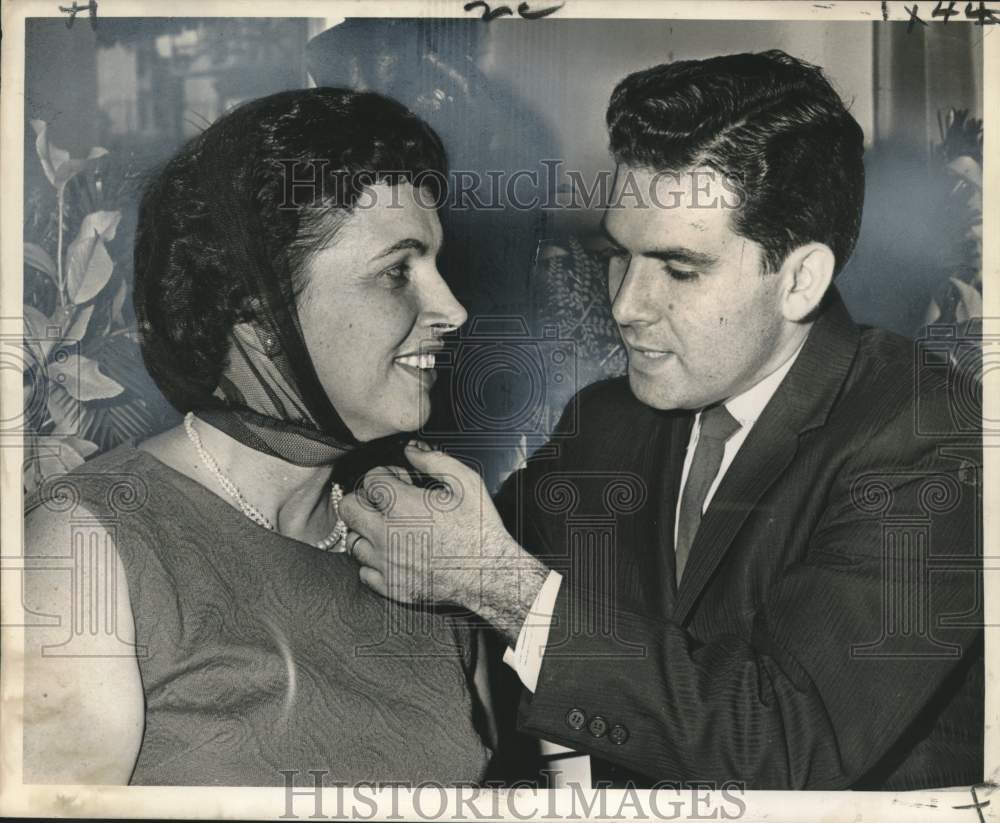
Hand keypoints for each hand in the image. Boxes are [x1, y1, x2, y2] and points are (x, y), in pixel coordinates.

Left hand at [339, 441, 548, 642]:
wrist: (489, 574)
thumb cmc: (479, 527)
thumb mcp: (465, 482)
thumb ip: (433, 460)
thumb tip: (410, 449)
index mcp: (401, 505)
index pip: (369, 479)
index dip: (386, 474)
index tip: (402, 481)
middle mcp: (385, 534)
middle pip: (347, 508)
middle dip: (363, 499)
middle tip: (385, 503)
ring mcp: (385, 563)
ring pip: (353, 541)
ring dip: (367, 531)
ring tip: (390, 529)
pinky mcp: (389, 586)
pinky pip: (364, 571)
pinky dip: (374, 562)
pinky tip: (394, 554)